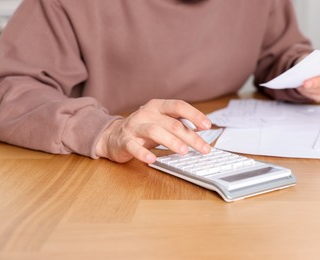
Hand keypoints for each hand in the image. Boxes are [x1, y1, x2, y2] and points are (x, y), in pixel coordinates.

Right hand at [95, 99, 211, 163]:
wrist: (112, 136)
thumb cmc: (143, 129)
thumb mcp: (161, 122)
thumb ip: (179, 123)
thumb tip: (203, 129)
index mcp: (157, 106)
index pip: (179, 106)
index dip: (194, 115)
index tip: (207, 126)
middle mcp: (146, 114)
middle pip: (172, 123)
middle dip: (191, 137)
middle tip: (204, 148)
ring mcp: (134, 127)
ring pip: (155, 131)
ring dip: (172, 142)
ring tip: (184, 152)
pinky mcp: (124, 141)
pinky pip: (134, 147)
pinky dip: (143, 153)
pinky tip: (152, 159)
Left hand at [297, 55, 319, 101]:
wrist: (311, 66)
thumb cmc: (315, 59)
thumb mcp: (315, 56)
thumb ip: (315, 60)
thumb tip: (308, 68)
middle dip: (318, 82)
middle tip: (306, 83)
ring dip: (311, 89)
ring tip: (301, 86)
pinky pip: (318, 95)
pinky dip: (308, 92)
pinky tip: (300, 88)